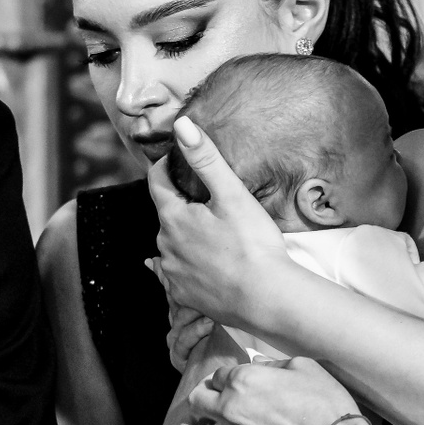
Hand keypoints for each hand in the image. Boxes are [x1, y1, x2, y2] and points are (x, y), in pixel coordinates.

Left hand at [148, 118, 300, 326]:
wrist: (266, 299)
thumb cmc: (252, 245)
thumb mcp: (231, 194)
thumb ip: (205, 158)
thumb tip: (181, 125)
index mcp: (173, 218)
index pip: (157, 182)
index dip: (166, 166)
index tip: (175, 159)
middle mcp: (165, 246)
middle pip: (166, 214)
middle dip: (180, 203)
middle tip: (203, 196)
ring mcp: (173, 274)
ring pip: (171, 245)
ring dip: (183, 234)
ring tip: (205, 229)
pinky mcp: (185, 296)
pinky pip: (174, 275)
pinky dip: (180, 265)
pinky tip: (184, 265)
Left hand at [179, 357, 360, 424]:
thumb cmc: (325, 403)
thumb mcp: (304, 367)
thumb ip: (273, 365)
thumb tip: (258, 366)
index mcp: (245, 379)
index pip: (218, 376)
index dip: (222, 380)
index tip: (226, 385)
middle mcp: (231, 407)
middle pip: (198, 402)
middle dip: (201, 401)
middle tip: (205, 405)